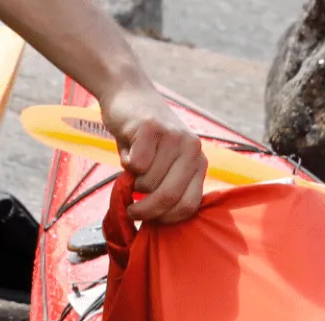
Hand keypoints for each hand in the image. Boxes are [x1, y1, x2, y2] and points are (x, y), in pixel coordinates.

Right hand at [99, 85, 206, 222]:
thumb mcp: (163, 164)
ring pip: (149, 182)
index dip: (167, 219)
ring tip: (133, 165)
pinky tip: (129, 149)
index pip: (189, 205)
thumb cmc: (144, 138)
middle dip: (146, 210)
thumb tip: (155, 220)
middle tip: (131, 210)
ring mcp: (174, 137)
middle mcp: (192, 149)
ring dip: (133, 182)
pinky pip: (136, 165)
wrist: (129, 95)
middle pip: (169, 197)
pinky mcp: (152, 128)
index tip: (150, 220)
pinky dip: (126, 164)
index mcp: (198, 162)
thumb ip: (165, 187)